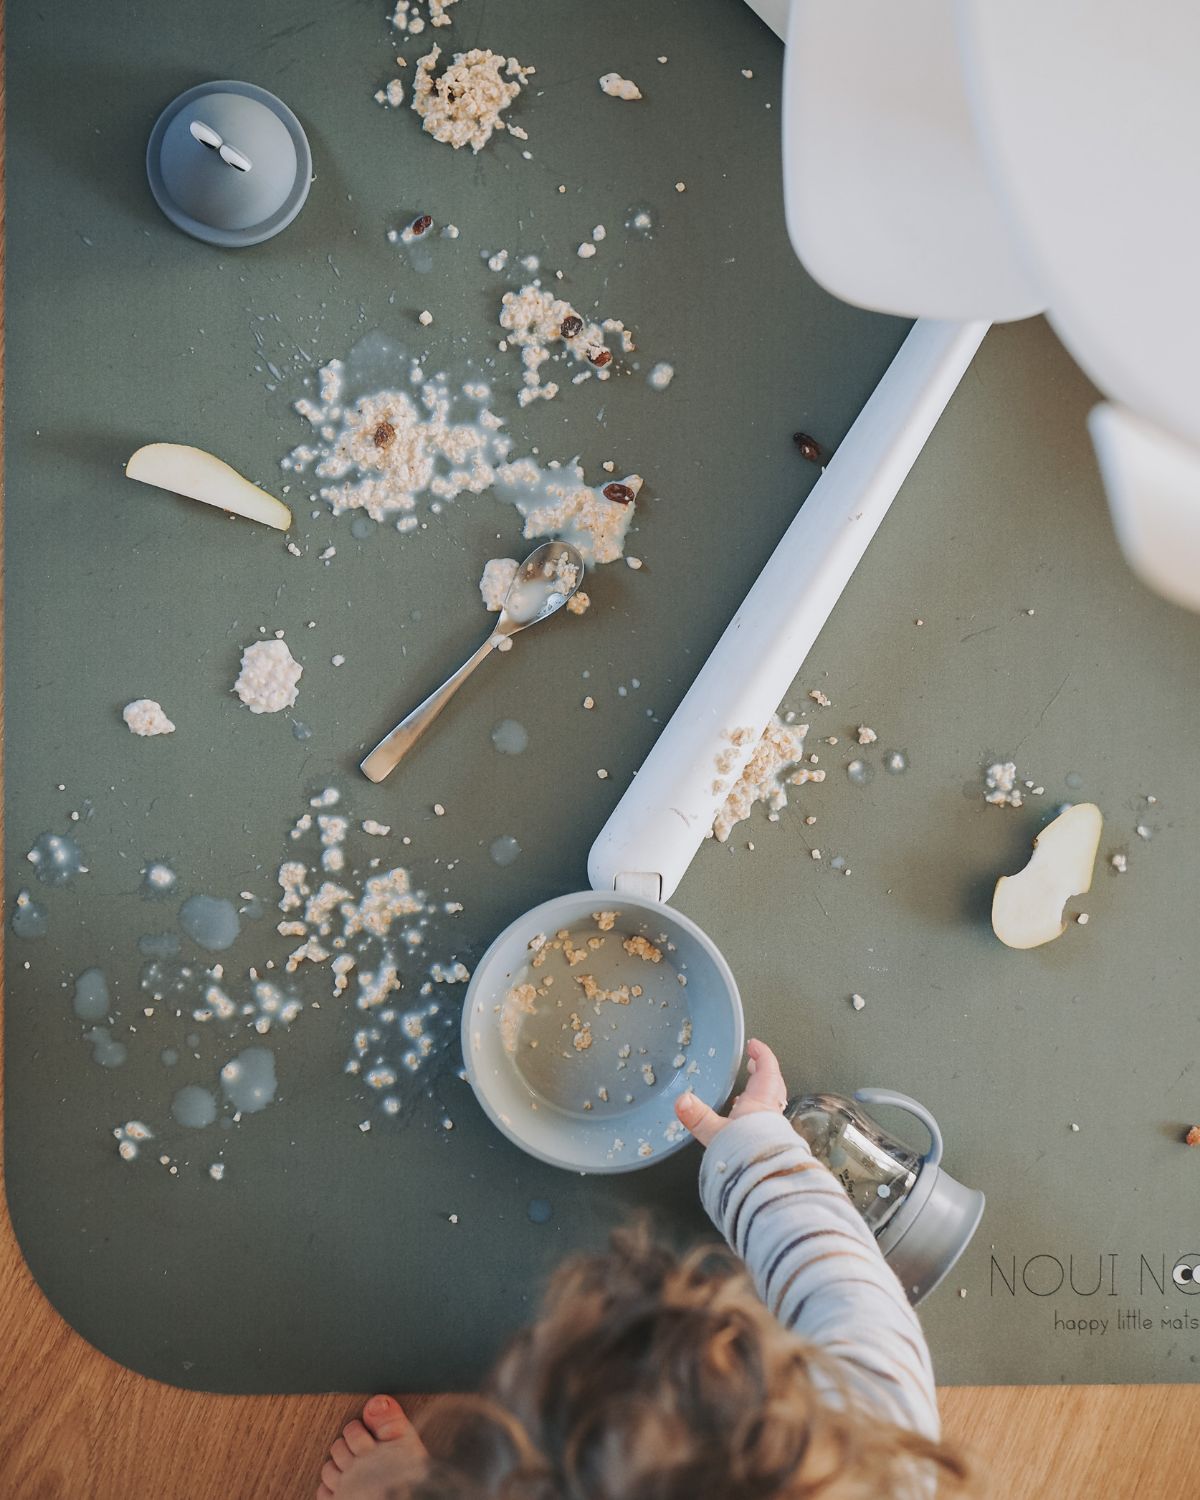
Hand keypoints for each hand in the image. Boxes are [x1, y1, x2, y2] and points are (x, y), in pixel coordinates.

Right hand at [674, 1038, 789, 1147]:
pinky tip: (747, 1125)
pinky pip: (767, 1122)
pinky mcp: (772, 1145)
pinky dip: (758, 1116)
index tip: (754, 1045)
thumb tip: (681, 1100)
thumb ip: (698, 1117)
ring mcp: (774, 1129)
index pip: (768, 1070)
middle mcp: (771, 1112)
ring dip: (761, 1094)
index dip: (762, 1055)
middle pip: (773, 1085)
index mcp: (761, 1101)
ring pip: (771, 1104)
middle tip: (754, 1064)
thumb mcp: (716, 1133)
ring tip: (746, 1094)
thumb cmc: (746, 1152)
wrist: (768, 1181)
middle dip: (763, 1072)